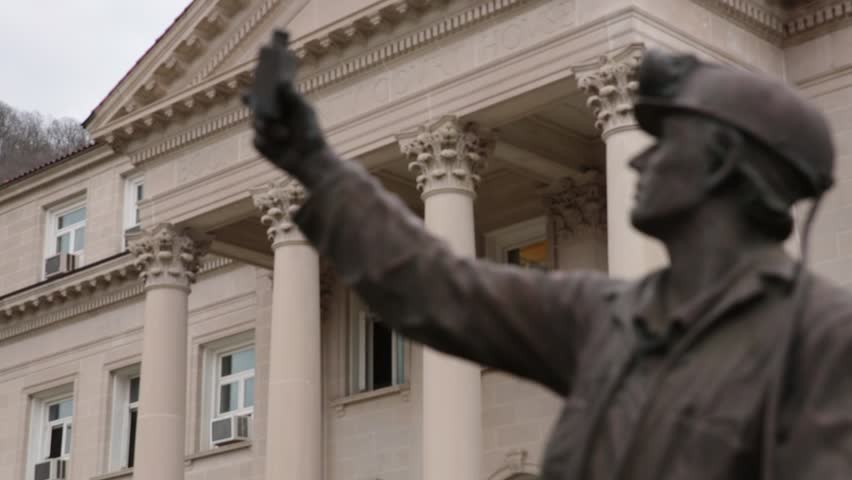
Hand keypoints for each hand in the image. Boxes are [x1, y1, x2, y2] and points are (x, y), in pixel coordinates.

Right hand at [243, 30, 328, 178]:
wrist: (312, 158)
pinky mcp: (263, 148)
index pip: (263, 94)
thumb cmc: (311, 132)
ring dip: (266, 126)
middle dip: (249, 101)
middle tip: (248, 97)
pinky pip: (257, 142)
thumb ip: (292, 96)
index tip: (254, 78)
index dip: (256, 86)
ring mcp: (265, 133)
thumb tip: (282, 80)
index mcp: (279, 107)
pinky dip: (264, 142)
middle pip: (254, 107)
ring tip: (283, 133)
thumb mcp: (304, 110)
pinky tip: (273, 144)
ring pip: (256, 124)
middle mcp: (269, 118)